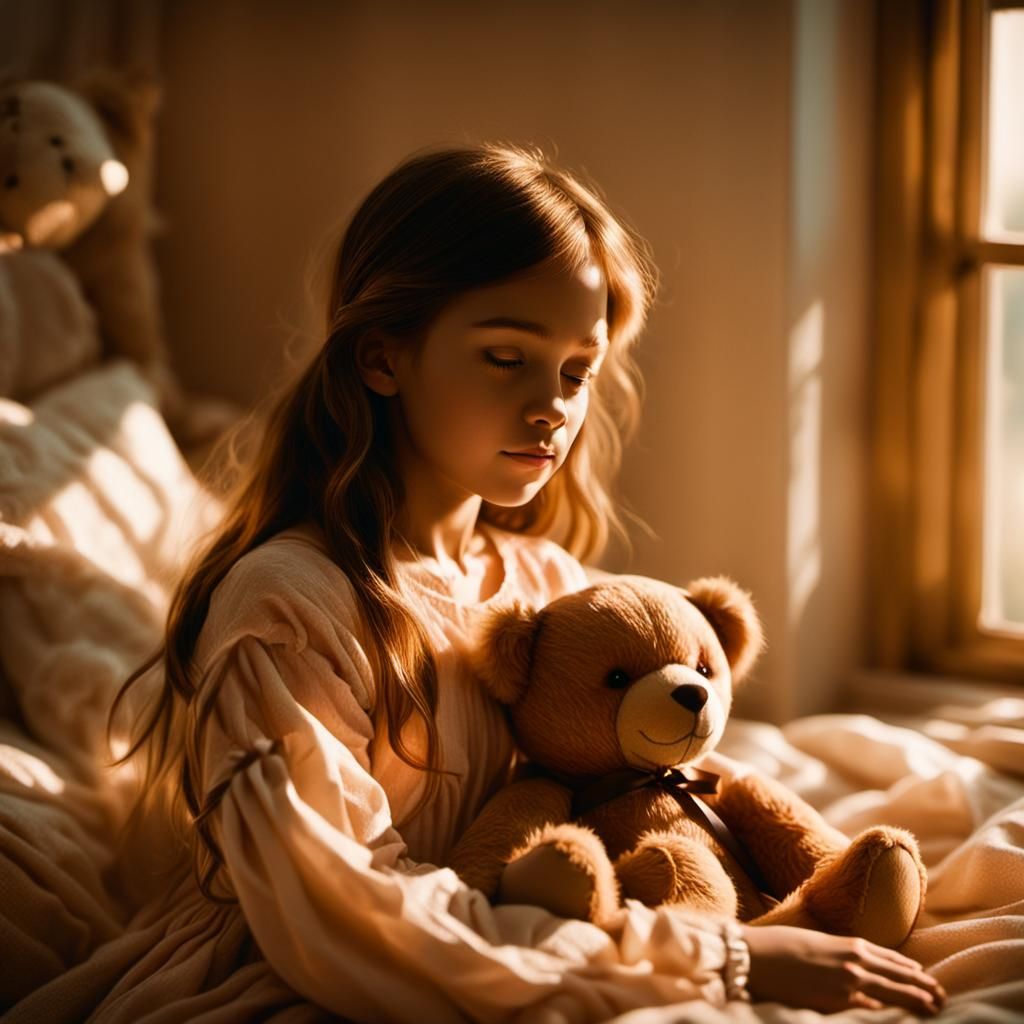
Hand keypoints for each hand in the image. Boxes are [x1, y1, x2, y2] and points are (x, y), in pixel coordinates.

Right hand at [741, 924, 946, 1015]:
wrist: (756, 955)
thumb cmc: (780, 946)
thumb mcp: (816, 943)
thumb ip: (838, 954)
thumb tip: (853, 966)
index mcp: (849, 943)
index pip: (890, 957)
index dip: (909, 968)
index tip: (924, 974)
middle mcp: (854, 961)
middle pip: (899, 975)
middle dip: (922, 985)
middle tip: (942, 994)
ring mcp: (848, 982)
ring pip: (892, 992)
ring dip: (915, 1000)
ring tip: (933, 1006)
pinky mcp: (837, 1001)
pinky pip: (870, 1009)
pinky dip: (886, 1014)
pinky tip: (898, 1018)